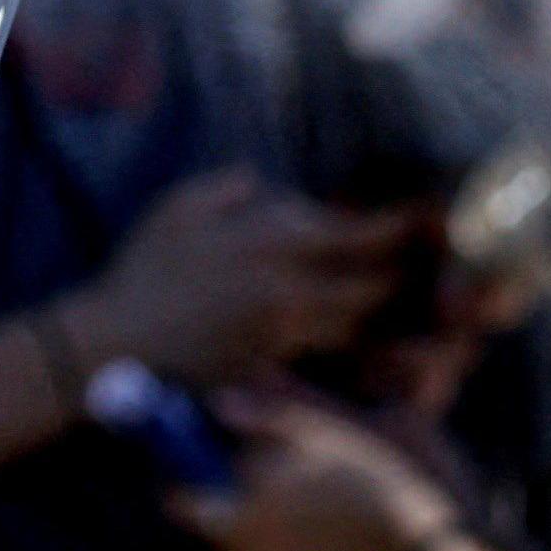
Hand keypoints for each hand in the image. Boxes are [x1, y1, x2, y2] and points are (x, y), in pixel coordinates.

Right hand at [67, 169, 411, 385]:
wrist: (113, 344)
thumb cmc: (143, 270)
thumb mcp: (180, 206)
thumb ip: (232, 187)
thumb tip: (266, 186)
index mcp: (270, 236)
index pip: (358, 232)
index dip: (400, 227)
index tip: (428, 218)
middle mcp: (288, 284)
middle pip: (371, 281)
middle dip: (406, 273)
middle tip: (436, 265)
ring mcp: (284, 329)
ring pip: (356, 319)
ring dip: (384, 309)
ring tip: (411, 297)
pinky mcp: (275, 364)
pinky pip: (328, 348)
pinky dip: (351, 337)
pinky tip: (365, 331)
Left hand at [176, 386, 465, 550]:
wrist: (404, 543)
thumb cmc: (356, 480)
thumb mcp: (308, 435)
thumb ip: (256, 420)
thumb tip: (218, 404)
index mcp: (234, 517)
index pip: (179, 500)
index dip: (182, 468)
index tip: (193, 444)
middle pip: (209, 511)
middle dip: (221, 481)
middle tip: (252, 452)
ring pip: (237, 525)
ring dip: (248, 500)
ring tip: (294, 473)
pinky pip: (262, 541)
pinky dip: (271, 520)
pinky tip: (310, 498)